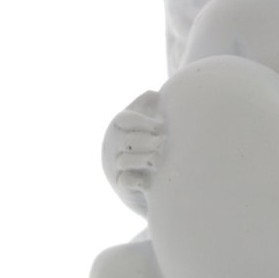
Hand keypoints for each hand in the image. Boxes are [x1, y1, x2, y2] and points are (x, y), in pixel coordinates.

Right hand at [102, 90, 164, 212]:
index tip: (160, 127)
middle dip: (147, 142)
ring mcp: (116, 164)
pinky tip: (149, 180)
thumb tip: (156, 94)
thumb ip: (147, 103)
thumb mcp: (142, 119)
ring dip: (144, 159)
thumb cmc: (143, 139)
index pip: (126, 119)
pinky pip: (126, 181)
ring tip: (159, 160)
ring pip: (125, 161)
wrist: (137, 174)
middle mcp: (115, 144)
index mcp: (120, 125)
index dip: (143, 122)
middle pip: (127, 140)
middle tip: (163, 143)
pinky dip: (137, 180)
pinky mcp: (122, 183)